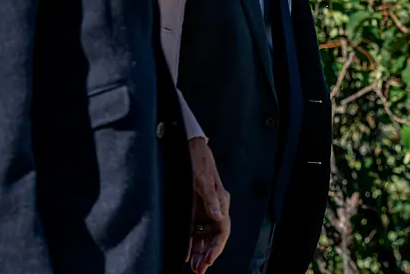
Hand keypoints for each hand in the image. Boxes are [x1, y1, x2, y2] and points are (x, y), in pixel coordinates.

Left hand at [186, 138, 230, 272]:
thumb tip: (218, 216)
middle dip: (208, 254)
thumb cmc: (197, 160)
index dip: (217, 247)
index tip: (209, 260)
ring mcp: (203, 210)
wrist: (188, 147)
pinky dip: (191, 244)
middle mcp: (214, 208)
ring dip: (200, 253)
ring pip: (204, 237)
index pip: (223, 230)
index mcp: (221, 201)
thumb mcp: (202, 178)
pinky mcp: (192, 210)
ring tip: (195, 268)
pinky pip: (193, 232)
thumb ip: (211, 198)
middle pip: (214, 237)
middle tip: (199, 270)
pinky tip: (187, 255)